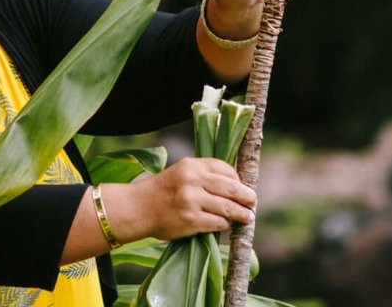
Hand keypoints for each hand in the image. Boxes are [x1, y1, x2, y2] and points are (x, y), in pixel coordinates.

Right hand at [108, 157, 256, 240]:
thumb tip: (235, 185)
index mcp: (192, 165)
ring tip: (248, 217)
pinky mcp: (190, 220)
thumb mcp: (182, 173)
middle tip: (253, 203)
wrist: (138, 208)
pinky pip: (217, 222)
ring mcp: (192, 201)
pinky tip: (226, 225)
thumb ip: (204, 175)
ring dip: (242, 214)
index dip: (238, 180)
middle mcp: (193, 180)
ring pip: (228, 207)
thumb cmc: (163, 191)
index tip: (243, 188)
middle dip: (247, 197)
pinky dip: (225, 224)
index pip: (226, 169)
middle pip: (232, 188)